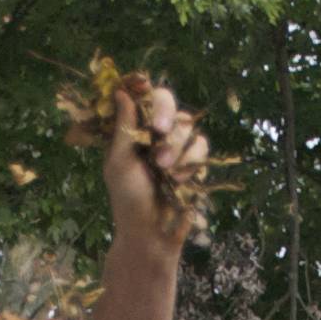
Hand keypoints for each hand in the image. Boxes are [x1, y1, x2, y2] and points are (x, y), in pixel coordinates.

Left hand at [98, 75, 211, 243]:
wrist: (153, 234)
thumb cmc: (128, 201)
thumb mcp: (119, 163)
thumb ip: (124, 128)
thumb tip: (122, 91)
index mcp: (130, 131)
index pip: (140, 98)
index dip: (143, 88)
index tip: (143, 84)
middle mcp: (154, 133)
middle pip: (167, 102)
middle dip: (165, 115)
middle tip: (159, 131)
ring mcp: (176, 146)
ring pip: (187, 125)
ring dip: (177, 147)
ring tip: (165, 171)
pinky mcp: (194, 161)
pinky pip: (201, 145)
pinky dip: (191, 160)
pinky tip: (179, 179)